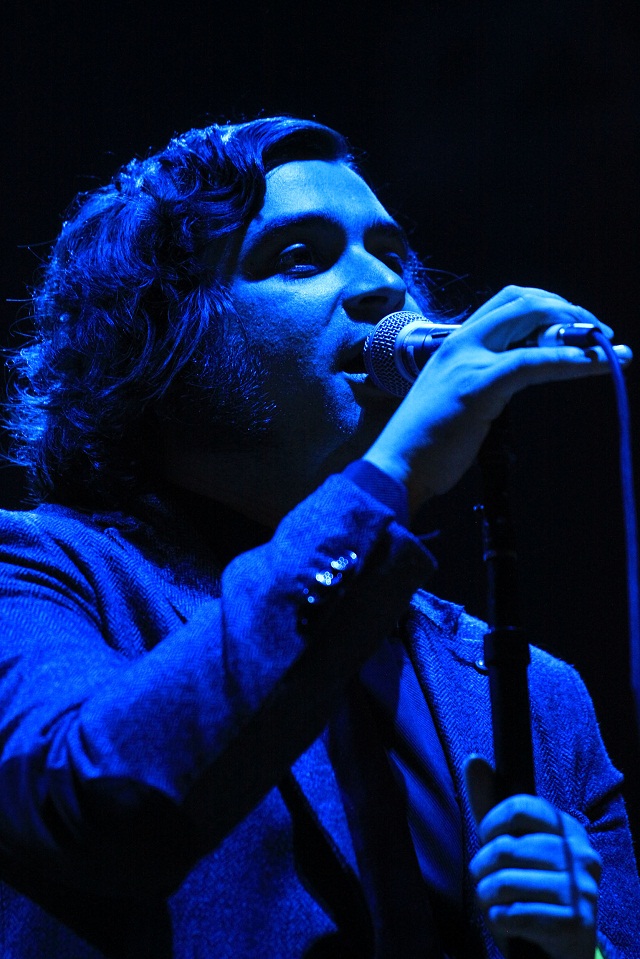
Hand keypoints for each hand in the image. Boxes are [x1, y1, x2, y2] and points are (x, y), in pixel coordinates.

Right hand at [363, 285, 615, 511]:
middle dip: (570, 312)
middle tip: (600, 336)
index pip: (508, 303)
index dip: (550, 307)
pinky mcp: (480, 386)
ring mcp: (469, 361)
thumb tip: (520, 376)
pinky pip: (535, 361)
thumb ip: (484, 380)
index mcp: (455, 344)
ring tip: (610, 350)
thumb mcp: (456, 399)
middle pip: (524, 300)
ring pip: (534, 323)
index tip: (577, 330)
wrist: (396, 467)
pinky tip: (595, 365)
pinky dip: (571, 360)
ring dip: (579, 332)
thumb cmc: (425, 443)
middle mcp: (462, 343)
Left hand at [464, 755, 601, 958]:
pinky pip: (514, 914)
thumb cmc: (532, 884)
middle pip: (504, 848)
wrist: (564, 944)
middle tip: (484, 879)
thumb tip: (473, 759)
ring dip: (486, 895)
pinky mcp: (575, 922)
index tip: (488, 840)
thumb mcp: (512, 842)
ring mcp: (582, 890)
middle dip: (481, 867)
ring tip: (491, 900)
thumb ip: (491, 804)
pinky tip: (506, 919)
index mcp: (568, 828)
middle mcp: (582, 855)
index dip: (490, 825)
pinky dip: (498, 919)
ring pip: (504, 882)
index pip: (518, 807)